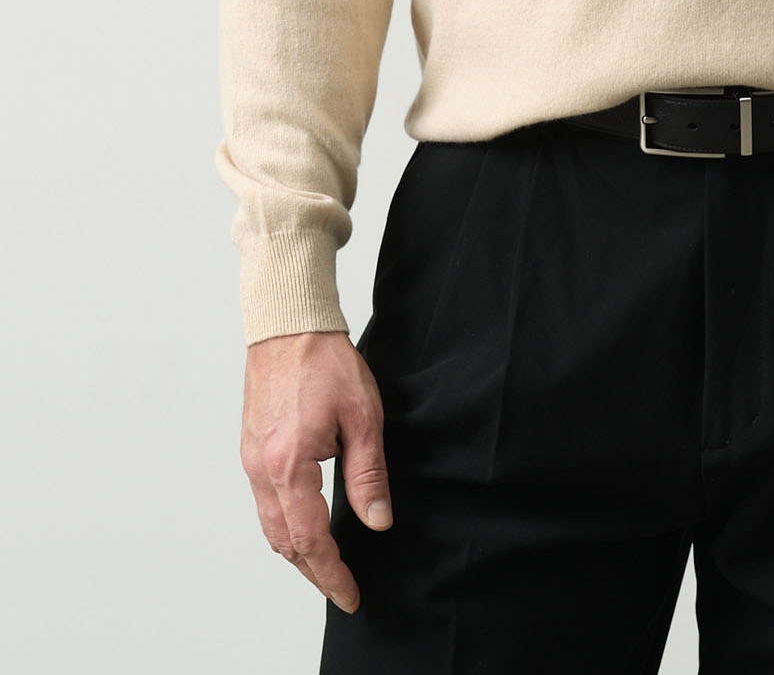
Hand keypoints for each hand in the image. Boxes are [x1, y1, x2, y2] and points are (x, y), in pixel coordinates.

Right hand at [241, 330, 390, 612]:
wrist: (288, 325)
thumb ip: (367, 473)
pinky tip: (304, 525)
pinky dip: (284, 526)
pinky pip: (264, 503)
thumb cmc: (325, 361)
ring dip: (296, 552)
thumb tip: (377, 521)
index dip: (331, 574)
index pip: (310, 540)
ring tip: (326, 566)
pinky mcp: (251, 449)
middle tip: (342, 588)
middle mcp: (262, 469)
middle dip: (313, 572)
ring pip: (270, 526)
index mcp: (289, 465)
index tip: (350, 595)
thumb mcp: (362, 415)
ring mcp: (252, 460)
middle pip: (284, 542)